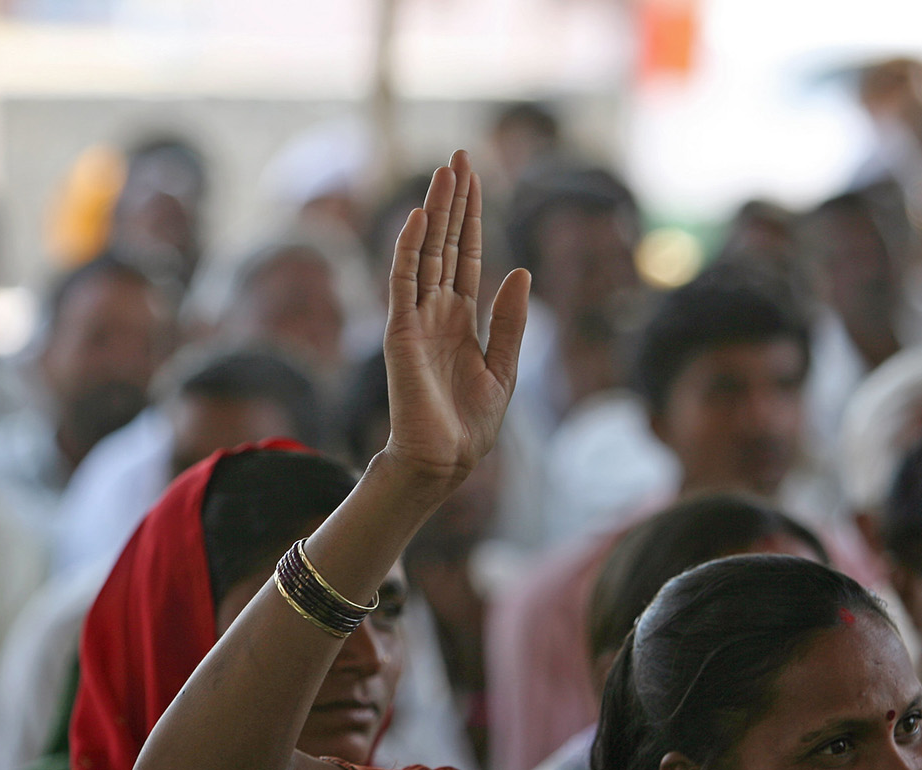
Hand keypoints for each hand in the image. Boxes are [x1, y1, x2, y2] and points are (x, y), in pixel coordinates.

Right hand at [382, 150, 529, 489]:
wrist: (446, 460)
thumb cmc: (471, 424)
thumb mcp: (505, 367)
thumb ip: (510, 321)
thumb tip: (521, 272)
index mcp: (462, 319)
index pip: (467, 255)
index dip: (472, 217)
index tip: (476, 178)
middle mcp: (436, 311)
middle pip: (446, 243)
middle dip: (454, 200)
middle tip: (459, 156)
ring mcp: (416, 319)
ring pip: (426, 252)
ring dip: (436, 211)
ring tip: (446, 171)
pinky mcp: (401, 333)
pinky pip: (404, 282)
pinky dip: (411, 248)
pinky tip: (421, 217)